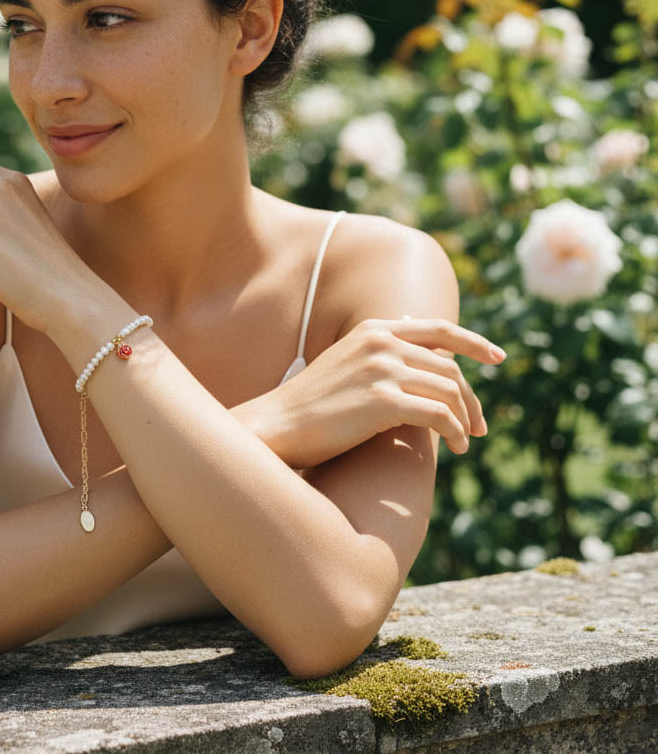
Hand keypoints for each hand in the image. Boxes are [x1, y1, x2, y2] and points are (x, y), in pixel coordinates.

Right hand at [247, 317, 501, 466]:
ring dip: (464, 420)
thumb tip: (418, 334)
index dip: (473, 342)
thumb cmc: (311, 402)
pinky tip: (454, 447)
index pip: (438, 329)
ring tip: (464, 442)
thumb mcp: (347, 361)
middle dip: (471, 400)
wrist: (277, 425)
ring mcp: (381, 369)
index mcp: (373, 330)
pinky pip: (439, 415)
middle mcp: (380, 342)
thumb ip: (381, 349)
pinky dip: (453, 432)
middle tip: (479, 427)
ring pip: (449, 392)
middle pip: (450, 368)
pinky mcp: (382, 401)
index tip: (498, 357)